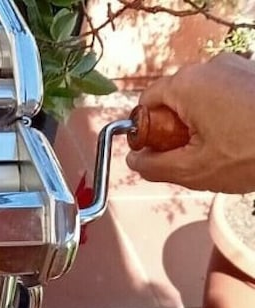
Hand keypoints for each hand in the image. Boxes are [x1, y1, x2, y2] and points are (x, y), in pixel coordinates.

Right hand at [126, 53, 254, 193]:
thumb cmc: (254, 154)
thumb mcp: (195, 170)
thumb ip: (154, 166)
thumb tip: (134, 162)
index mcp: (187, 85)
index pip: (146, 103)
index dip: (147, 131)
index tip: (159, 152)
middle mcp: (210, 67)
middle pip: (175, 99)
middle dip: (177, 129)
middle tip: (192, 157)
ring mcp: (237, 67)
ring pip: (202, 98)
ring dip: (202, 124)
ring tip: (221, 151)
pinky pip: (226, 94)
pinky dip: (225, 116)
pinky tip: (239, 139)